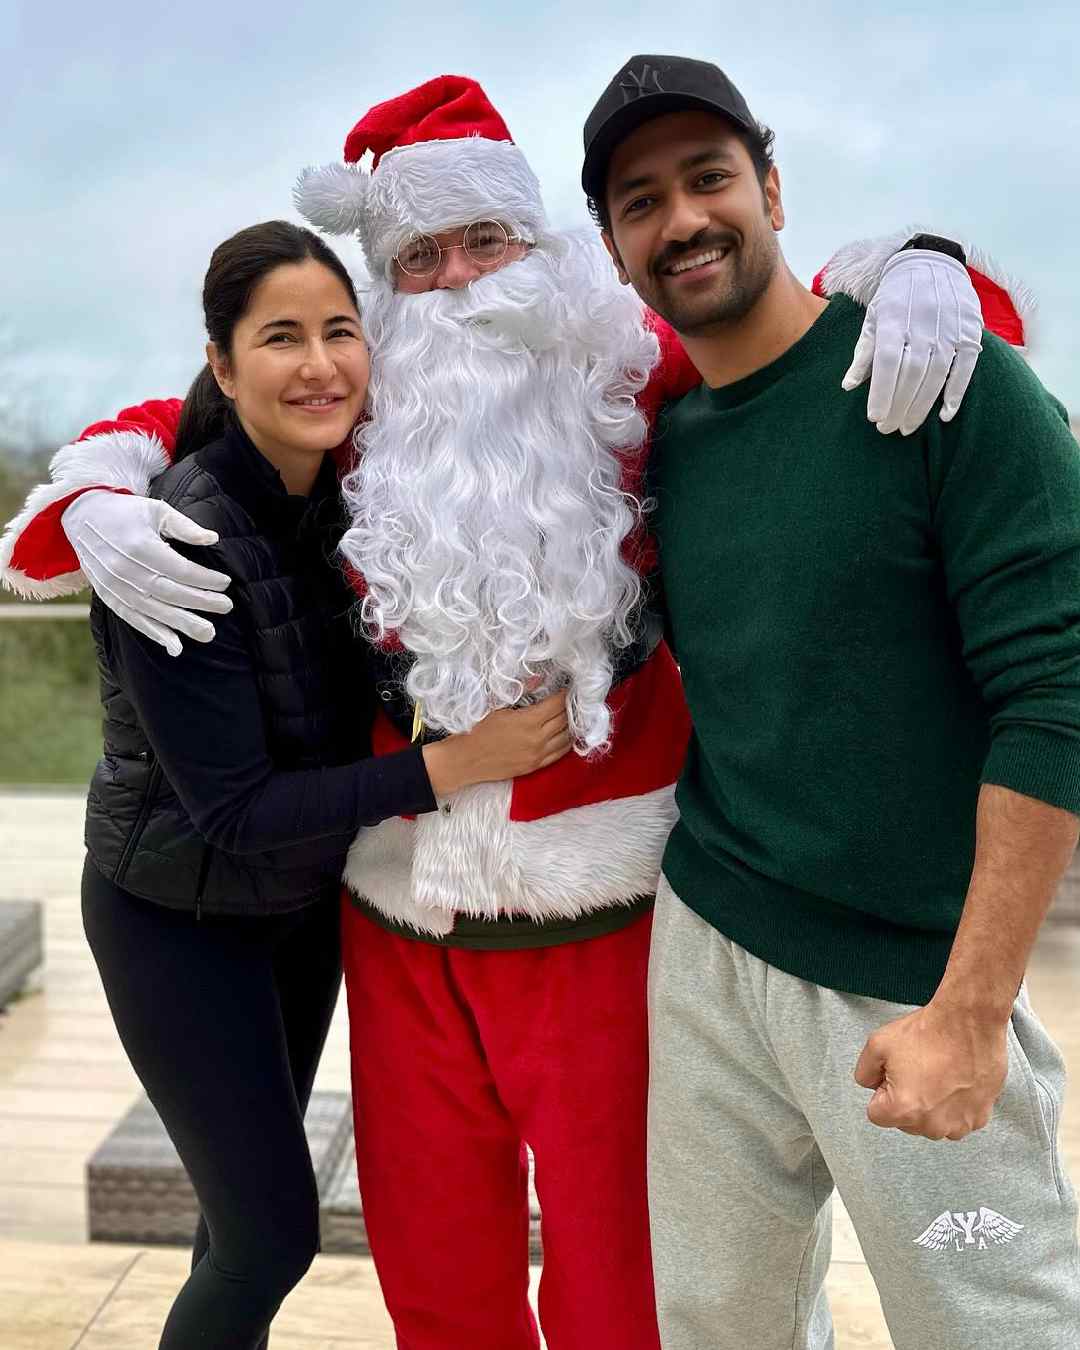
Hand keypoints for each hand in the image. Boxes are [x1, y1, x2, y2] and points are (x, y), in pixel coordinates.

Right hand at [63, 490, 233, 656]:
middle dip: (200, 602)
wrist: (83, 517)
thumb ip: (184, 526)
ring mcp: (113, 585)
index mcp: (138, 545)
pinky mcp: (108, 596)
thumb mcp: (156, 509)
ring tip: (208, 633)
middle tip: (226, 606)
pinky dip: (154, 633)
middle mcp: (123, 568)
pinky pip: (133, 618)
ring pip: (152, 610)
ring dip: (182, 624)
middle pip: (168, 591)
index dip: (203, 578)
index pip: (177, 568)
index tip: (226, 583)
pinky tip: (175, 646)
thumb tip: (212, 538)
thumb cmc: (127, 513)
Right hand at [422, 691, 571, 795]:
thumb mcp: (498, 706)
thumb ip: (521, 692)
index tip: (567, 687)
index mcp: (528, 721)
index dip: (565, 694)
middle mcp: (537, 739)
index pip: (558, 704)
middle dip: (570, 707)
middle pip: (565, 719)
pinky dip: (566, 741)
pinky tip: (566, 733)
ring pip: (567, 737)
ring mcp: (538, 755)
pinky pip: (560, 753)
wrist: (467, 759)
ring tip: (570, 715)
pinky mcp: (536, 766)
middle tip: (571, 698)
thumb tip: (539, 679)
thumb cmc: (478, 730)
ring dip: (570, 725)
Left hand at [842, 250, 983, 435]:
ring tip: (907, 427)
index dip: (882, 392)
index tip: (875, 417)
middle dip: (899, 406)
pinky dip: (956, 393)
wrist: (931, 262)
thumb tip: (849, 386)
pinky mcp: (970, 332)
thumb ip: (863, 352)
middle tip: (888, 429)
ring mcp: (950, 328)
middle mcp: (923, 324)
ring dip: (922, 406)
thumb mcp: (873, 317)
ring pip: (936, 375)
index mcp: (894, 320)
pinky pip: (965, 368)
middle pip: (911, 374)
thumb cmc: (896, 297)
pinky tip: (944, 415)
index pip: (888, 362)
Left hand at [853, 999, 1007, 1140]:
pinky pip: (956, 1119)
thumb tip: (870, 1085)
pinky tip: (955, 1081)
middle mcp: (932, 1125)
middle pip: (905, 1121)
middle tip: (916, 1071)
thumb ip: (864, 1072)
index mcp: (903, 1110)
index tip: (894, 1074)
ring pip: (931, 1123)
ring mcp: (958, 1124)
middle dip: (906, 1100)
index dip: (882, 1090)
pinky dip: (954, 1105)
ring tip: (937, 1075)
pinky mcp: (979, 1118)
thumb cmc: (928, 1033)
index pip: (877, 1114)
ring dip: (931, 1106)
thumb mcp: (877, 1044)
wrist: (968, 1023)